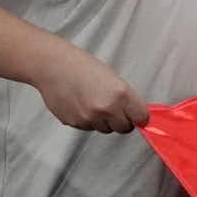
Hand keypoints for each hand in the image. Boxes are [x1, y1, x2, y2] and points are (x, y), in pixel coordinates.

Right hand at [35, 55, 150, 133]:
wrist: (54, 67)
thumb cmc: (83, 67)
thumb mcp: (113, 78)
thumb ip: (126, 98)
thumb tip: (136, 114)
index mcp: (120, 94)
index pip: (141, 118)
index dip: (139, 116)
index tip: (137, 115)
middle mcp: (106, 109)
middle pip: (124, 128)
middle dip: (121, 120)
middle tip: (114, 108)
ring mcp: (89, 118)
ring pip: (105, 129)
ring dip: (103, 121)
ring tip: (93, 102)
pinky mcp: (75, 123)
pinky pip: (88, 127)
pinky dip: (87, 120)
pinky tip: (81, 104)